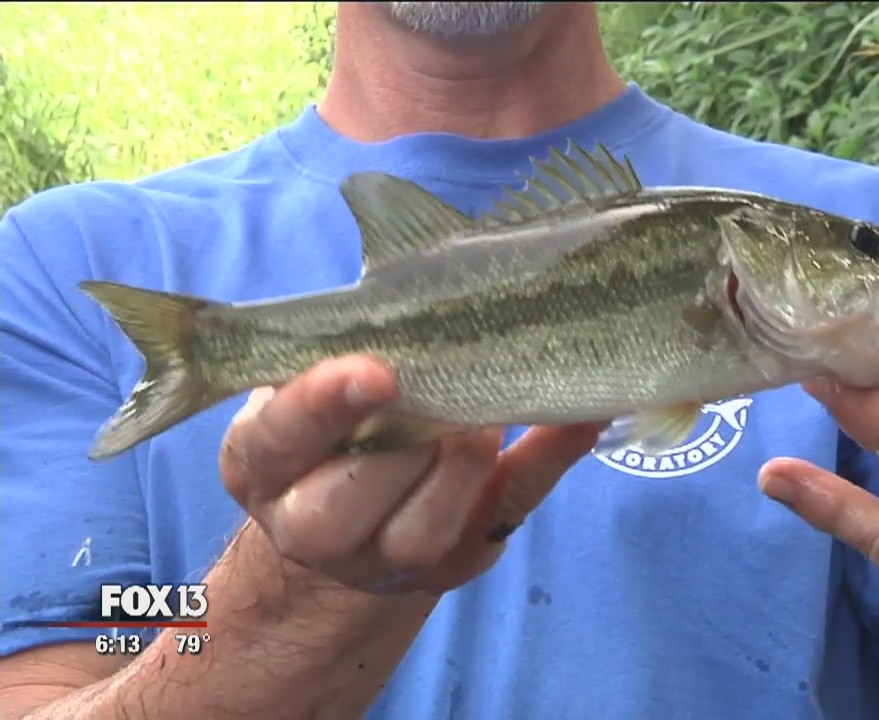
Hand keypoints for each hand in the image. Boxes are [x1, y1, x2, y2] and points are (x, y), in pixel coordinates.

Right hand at [219, 355, 599, 594]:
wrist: (346, 534)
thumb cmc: (331, 424)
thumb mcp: (303, 377)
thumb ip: (333, 320)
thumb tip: (371, 196)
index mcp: (265, 462)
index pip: (284, 435)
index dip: (327, 402)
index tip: (376, 369)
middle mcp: (312, 523)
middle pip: (361, 488)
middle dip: (412, 431)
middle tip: (443, 382)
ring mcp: (387, 555)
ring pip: (430, 519)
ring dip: (468, 452)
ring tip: (484, 406)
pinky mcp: (458, 561)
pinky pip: (512, 509)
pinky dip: (552, 455)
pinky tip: (580, 414)